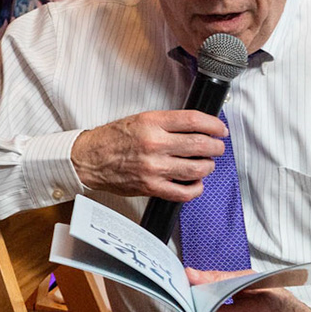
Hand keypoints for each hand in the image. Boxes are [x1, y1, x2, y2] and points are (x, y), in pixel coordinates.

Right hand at [72, 110, 227, 202]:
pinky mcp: (151, 187)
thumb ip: (167, 123)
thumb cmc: (112, 139)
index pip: (194, 121)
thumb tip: (197, 127)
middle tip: (217, 147)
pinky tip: (194, 183)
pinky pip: (184, 192)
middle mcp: (154, 144)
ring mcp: (154, 168)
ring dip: (208, 166)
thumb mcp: (139, 119)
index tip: (220, 129)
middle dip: (216, 147)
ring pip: (197, 169)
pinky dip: (196, 188)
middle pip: (201, 145)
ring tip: (205, 164)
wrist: (89, 159)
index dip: (215, 125)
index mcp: (152, 123)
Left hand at [186, 268, 310, 311]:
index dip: (192, 292)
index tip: (188, 280)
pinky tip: (210, 305)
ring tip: (205, 293)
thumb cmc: (279, 305)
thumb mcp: (253, 281)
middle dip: (193, 298)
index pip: (204, 307)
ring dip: (197, 307)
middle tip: (194, 283)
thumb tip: (191, 274)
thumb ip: (219, 278)